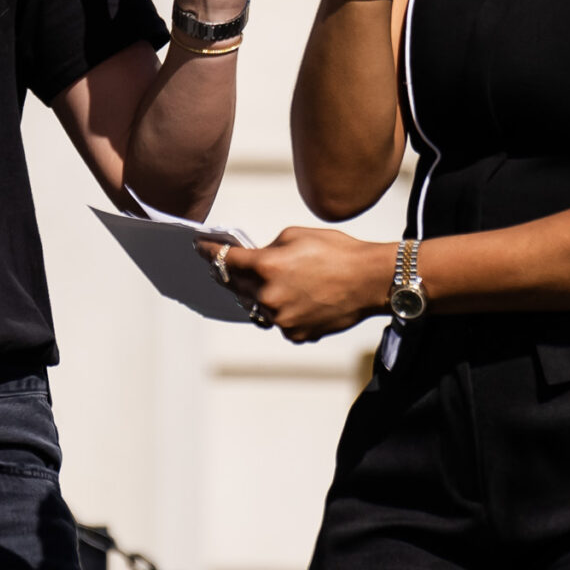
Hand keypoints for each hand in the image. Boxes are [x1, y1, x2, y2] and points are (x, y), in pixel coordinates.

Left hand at [216, 229, 393, 341]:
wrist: (371, 280)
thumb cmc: (338, 252)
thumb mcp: (297, 235)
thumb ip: (268, 248)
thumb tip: (253, 258)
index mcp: (266, 266)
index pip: (224, 260)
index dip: (208, 252)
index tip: (199, 248)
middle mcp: (268, 296)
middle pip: (236, 286)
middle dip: (233, 275)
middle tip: (231, 267)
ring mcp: (280, 319)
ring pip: (257, 307)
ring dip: (260, 296)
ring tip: (278, 284)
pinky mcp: (294, 334)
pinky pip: (278, 322)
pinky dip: (282, 312)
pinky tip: (299, 300)